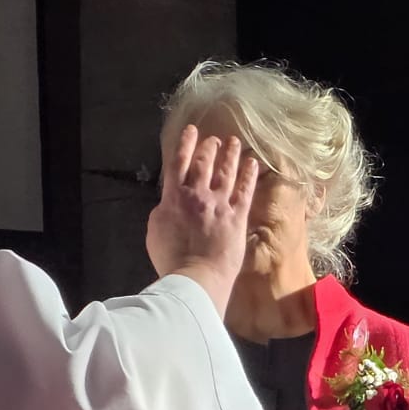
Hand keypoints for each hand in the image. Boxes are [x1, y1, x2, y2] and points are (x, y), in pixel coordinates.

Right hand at [146, 123, 258, 317]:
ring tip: (234, 143)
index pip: (179, 163)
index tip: (191, 131)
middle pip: (204, 163)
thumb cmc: (171, 260)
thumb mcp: (156, 230)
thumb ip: (164, 210)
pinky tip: (253, 164)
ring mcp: (219, 204)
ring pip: (226, 172)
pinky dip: (248, 175)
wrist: (195, 278)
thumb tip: (169, 202)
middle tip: (214, 138)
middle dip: (209, 147)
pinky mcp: (237, 217)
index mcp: (174, 197)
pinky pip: (245, 191)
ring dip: (230, 155)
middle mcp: (197, 195)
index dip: (185, 144)